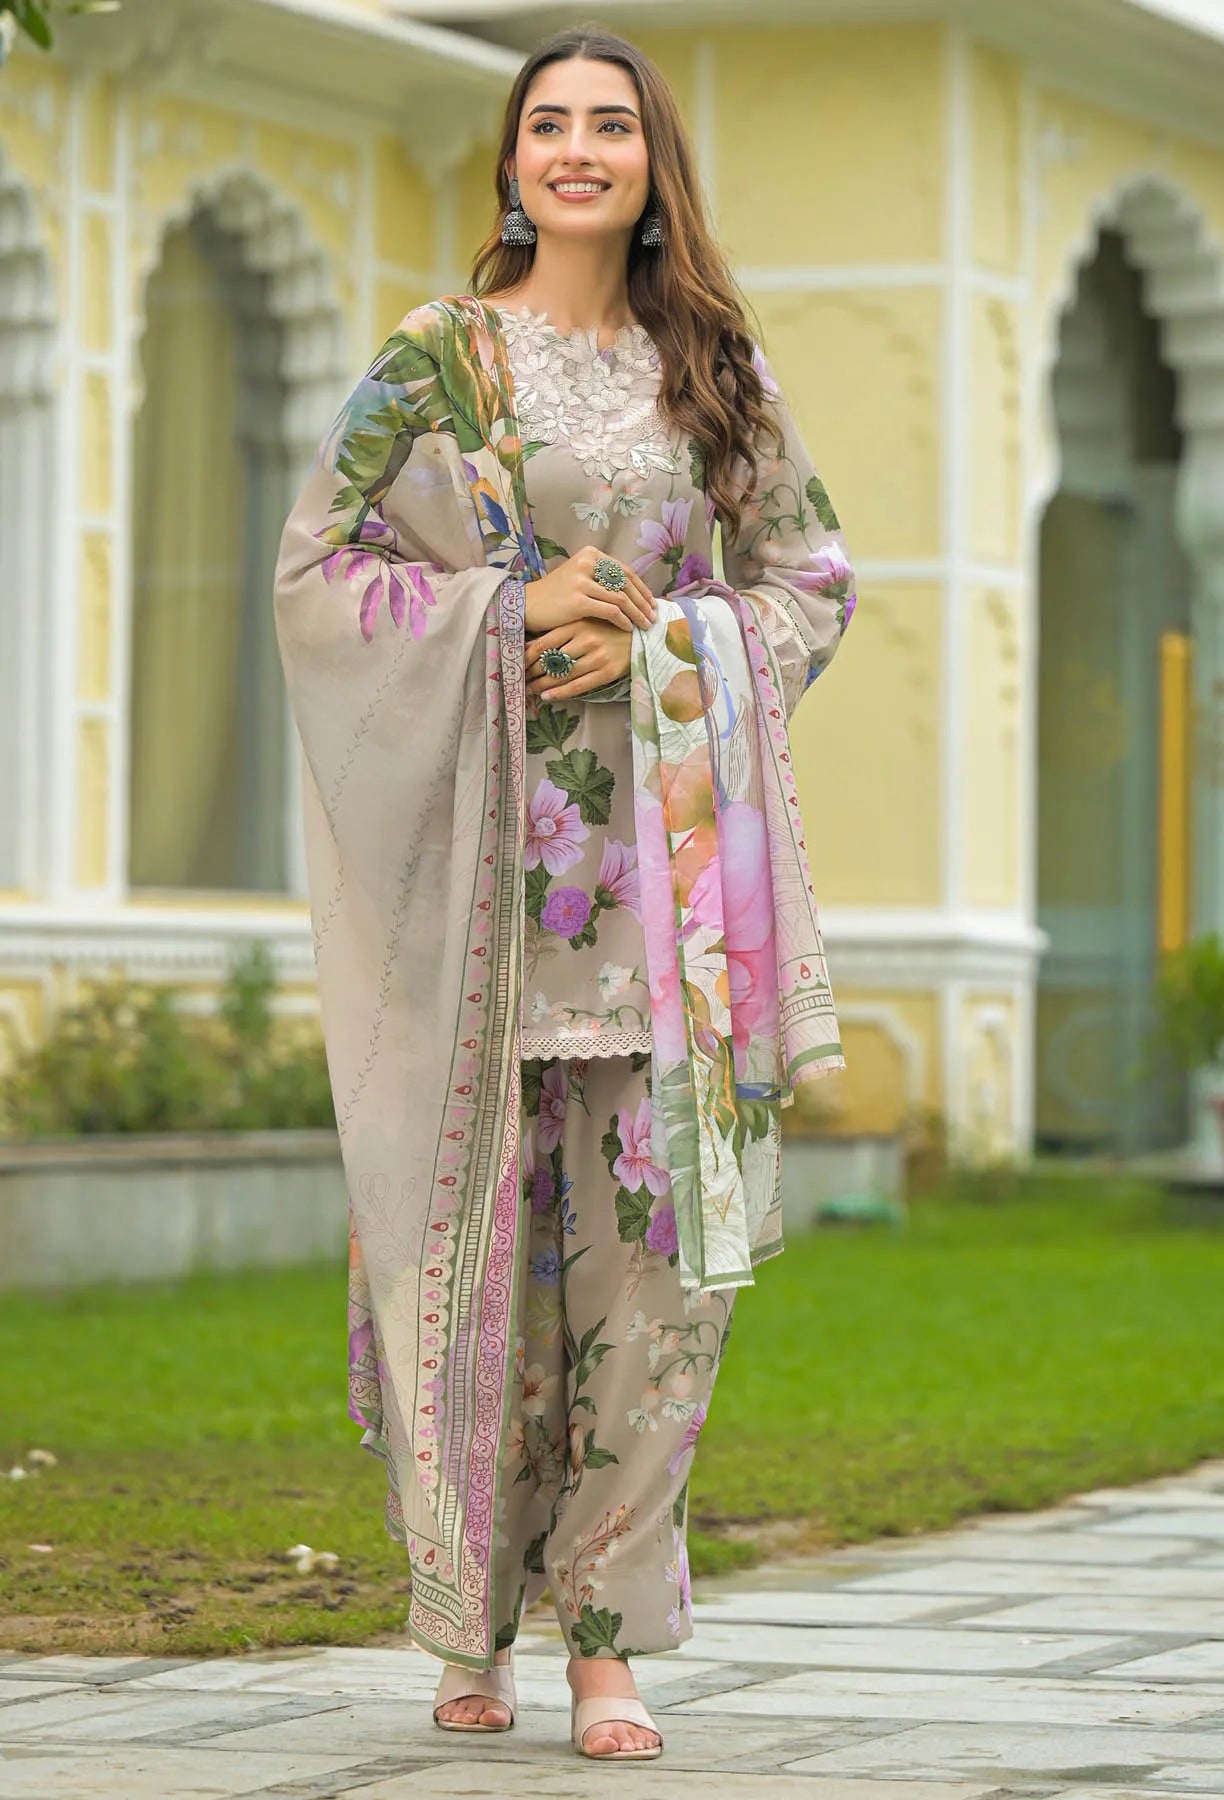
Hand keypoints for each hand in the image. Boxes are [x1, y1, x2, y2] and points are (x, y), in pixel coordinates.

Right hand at [524, 546, 655, 635]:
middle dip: (643, 602)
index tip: (652, 603)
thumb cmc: (556, 595)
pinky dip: (623, 621)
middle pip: (626, 584)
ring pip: (621, 598)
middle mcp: (587, 563)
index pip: (625, 571)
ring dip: (637, 614)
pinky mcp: (578, 600)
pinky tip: (629, 629)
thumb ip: (602, 579)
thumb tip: (633, 592)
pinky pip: (610, 611)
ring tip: (645, 626)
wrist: (528, 605)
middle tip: (653, 617)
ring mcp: (582, 581)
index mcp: (591, 554)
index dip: (642, 588)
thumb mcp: (580, 578)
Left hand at [526, 619, 633, 701]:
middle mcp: (587, 639)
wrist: (642, 635)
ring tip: (530, 690)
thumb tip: (530, 644)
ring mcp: (597, 656)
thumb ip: (562, 629)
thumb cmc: (607, 627)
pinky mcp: (607, 672)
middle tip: (519, 679)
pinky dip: (560, 693)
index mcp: (578, 623)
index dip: (526, 655)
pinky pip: (578, 686)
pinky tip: (547, 696)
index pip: (544, 641)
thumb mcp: (585, 620)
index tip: (516, 663)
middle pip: (550, 660)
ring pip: (562, 675)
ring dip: (542, 685)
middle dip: (531, 672)